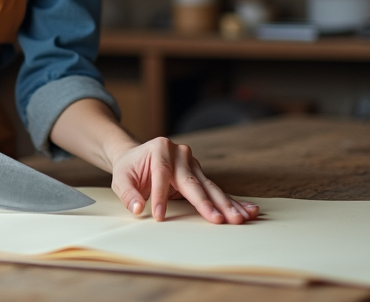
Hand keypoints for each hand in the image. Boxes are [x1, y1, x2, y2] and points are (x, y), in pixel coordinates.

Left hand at [107, 136, 258, 224]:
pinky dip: (231, 202)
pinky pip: (215, 190)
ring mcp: (193, 163)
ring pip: (209, 187)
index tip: (159, 216)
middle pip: (193, 181)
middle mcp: (180, 153)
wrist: (137, 157)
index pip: (162, 174)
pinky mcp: (200, 175)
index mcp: (160, 149)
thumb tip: (136, 209)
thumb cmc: (130, 168)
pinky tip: (248, 210)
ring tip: (240, 218)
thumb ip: (127, 193)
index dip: (160, 196)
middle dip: (206, 202)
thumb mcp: (121, 178)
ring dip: (225, 205)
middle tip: (218, 220)